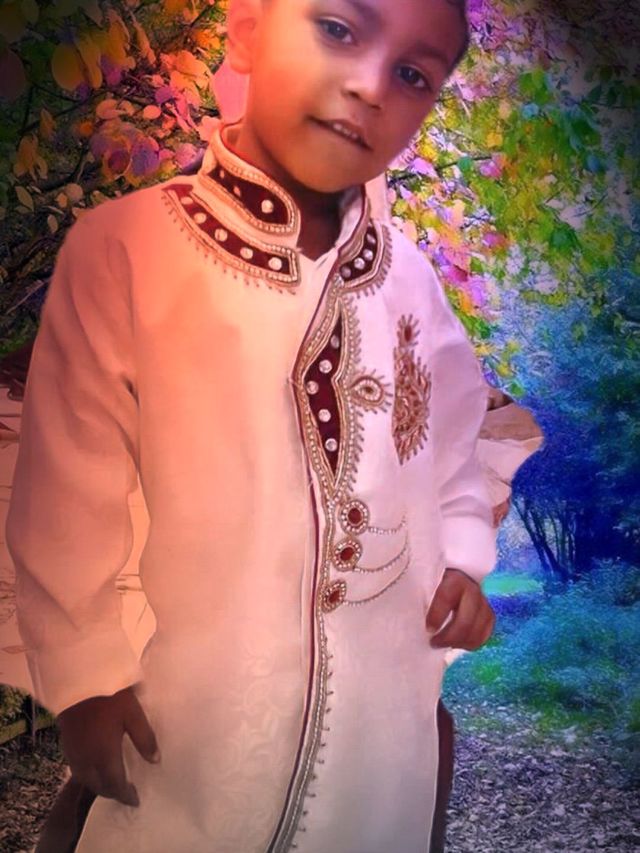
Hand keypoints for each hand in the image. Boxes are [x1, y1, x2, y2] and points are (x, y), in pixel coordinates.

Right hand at [57, 686, 159, 807]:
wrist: (76, 678)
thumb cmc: (109, 695)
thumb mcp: (133, 713)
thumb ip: (144, 738)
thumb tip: (155, 760)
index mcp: (104, 755)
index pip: (115, 784)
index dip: (125, 795)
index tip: (135, 800)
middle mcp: (86, 760)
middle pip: (98, 786)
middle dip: (112, 792)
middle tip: (125, 793)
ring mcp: (73, 752)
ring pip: (85, 779)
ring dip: (98, 785)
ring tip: (113, 782)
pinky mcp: (66, 743)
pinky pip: (77, 769)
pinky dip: (88, 775)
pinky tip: (96, 767)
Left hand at [425, 567, 494, 649]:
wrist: (451, 576)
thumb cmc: (432, 583)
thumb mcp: (424, 585)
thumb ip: (419, 600)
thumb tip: (407, 618)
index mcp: (453, 580)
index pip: (447, 598)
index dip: (437, 616)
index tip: (428, 629)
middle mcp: (471, 589)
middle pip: (466, 620)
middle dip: (449, 636)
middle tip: (433, 643)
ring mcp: (482, 602)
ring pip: (478, 629)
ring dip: (460, 642)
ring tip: (444, 644)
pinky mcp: (487, 614)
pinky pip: (485, 633)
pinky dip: (472, 642)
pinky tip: (458, 644)